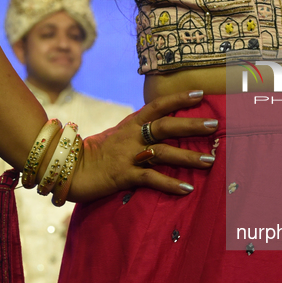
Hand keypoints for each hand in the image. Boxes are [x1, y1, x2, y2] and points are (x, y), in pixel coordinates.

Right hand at [68, 90, 217, 202]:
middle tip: (214, 125)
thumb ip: (136, 132)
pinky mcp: (124, 176)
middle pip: (165, 126)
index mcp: (129, 124)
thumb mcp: (116, 136)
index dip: (178, 99)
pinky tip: (187, 188)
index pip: (157, 106)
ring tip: (210, 161)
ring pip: (163, 153)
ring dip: (188, 156)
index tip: (200, 94)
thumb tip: (158, 131)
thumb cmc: (93, 154)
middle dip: (191, 125)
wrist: (66, 168)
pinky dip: (170, 184)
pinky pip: (151, 179)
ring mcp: (128, 156)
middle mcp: (131, 137)